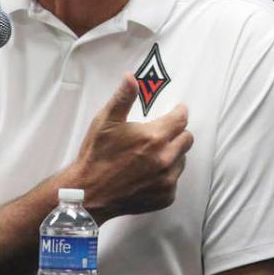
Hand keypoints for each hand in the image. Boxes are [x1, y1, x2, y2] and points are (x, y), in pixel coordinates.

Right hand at [66, 73, 193, 221]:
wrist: (87, 195)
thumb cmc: (95, 156)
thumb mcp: (105, 122)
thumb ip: (123, 97)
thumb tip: (131, 77)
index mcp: (154, 137)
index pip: (182, 119)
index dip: (179, 112)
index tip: (177, 110)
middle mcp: (165, 159)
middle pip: (187, 139)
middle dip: (178, 132)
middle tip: (163, 133)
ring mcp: (166, 180)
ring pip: (182, 160)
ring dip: (172, 154)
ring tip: (152, 154)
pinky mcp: (165, 197)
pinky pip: (174, 181)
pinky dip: (166, 175)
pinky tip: (149, 173)